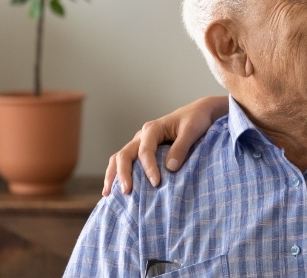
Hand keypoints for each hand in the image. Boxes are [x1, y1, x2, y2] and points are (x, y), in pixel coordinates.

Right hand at [101, 96, 229, 195]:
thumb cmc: (196, 120)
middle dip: (123, 174)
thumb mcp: (191, 131)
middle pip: (124, 155)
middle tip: (126, 192)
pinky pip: (125, 162)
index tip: (156, 183)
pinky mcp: (142, 151)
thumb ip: (181, 147)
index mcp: (153, 129)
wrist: (198, 113)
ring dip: (113, 175)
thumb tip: (169, 168)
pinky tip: (114, 190)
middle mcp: (142, 136)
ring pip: (119, 158)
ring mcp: (140, 143)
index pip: (145, 151)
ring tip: (108, 194)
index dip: (149, 168)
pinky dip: (118, 174)